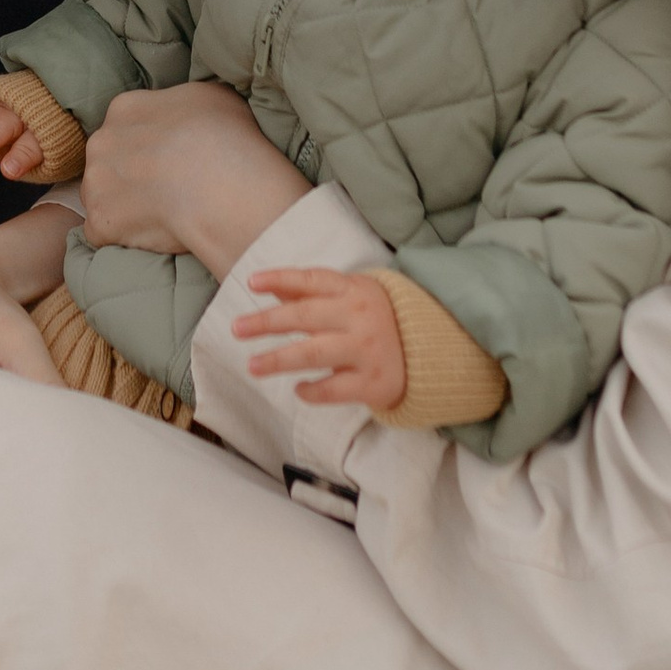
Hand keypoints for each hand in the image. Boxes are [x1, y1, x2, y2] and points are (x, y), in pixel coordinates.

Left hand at [77, 81, 309, 281]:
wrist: (219, 183)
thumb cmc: (224, 136)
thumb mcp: (210, 96)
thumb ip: (183, 104)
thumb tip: (187, 115)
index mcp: (126, 108)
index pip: (126, 128)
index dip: (149, 147)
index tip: (170, 161)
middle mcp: (101, 141)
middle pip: (109, 162)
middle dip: (131, 176)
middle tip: (166, 190)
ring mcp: (96, 183)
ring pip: (103, 197)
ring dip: (124, 208)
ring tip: (162, 216)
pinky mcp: (99, 223)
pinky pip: (104, 234)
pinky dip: (124, 239)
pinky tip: (153, 236)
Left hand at [229, 267, 408, 410]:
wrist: (433, 352)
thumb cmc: (380, 319)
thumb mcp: (352, 296)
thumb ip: (312, 292)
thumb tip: (268, 287)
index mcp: (353, 290)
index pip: (311, 280)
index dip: (280, 279)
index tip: (251, 282)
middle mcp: (359, 317)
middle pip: (304, 316)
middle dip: (267, 322)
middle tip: (237, 328)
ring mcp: (366, 350)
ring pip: (313, 353)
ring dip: (278, 360)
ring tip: (253, 366)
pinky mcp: (373, 383)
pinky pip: (333, 389)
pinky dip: (312, 391)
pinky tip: (299, 390)